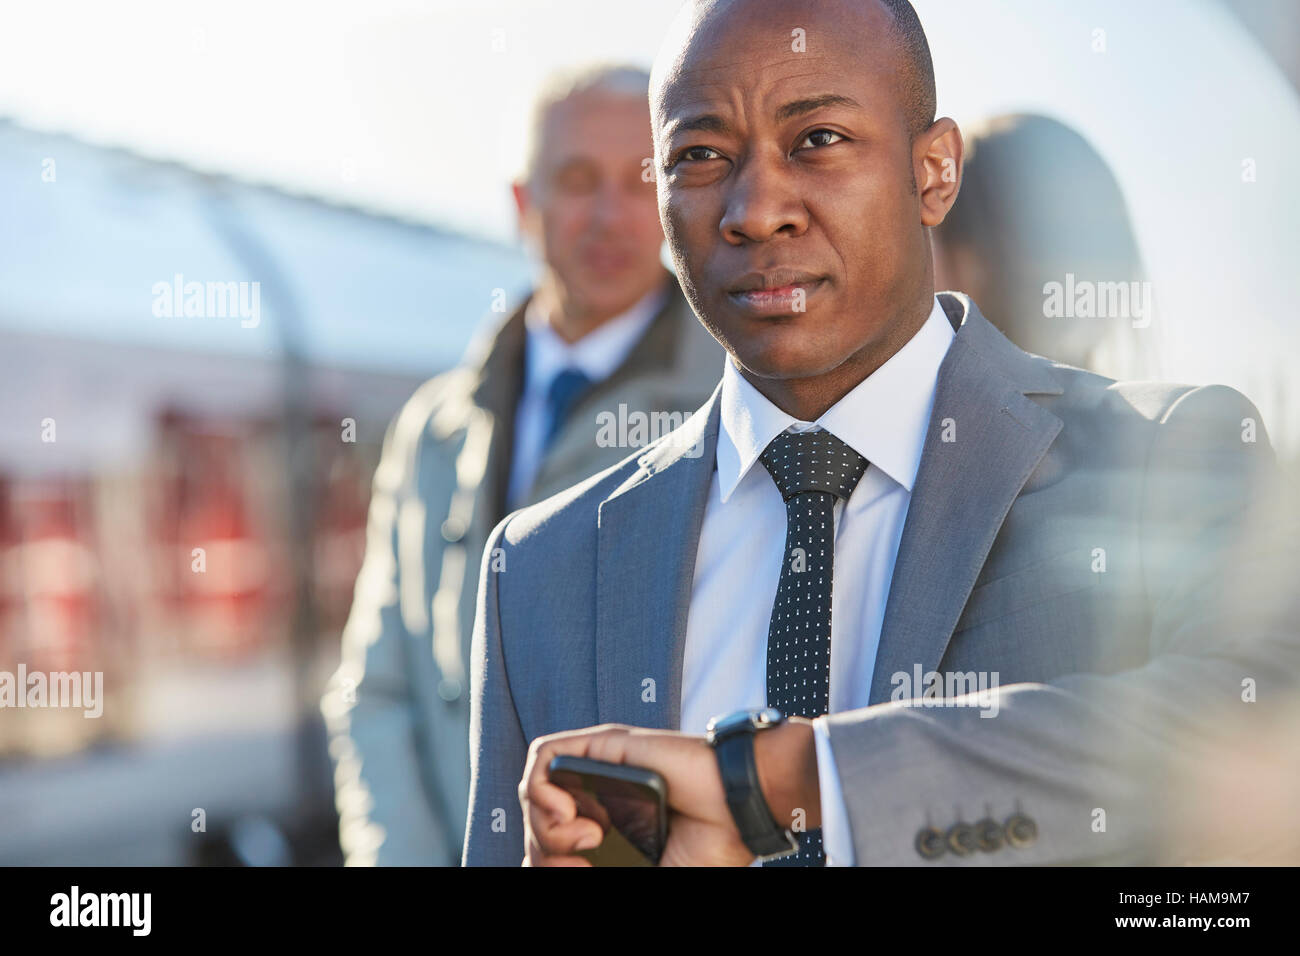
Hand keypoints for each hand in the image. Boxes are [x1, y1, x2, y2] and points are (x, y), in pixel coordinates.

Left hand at [519, 719, 817, 865]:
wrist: (736, 810)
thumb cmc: (708, 844)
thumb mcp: (647, 873)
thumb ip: (606, 870)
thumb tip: (556, 868)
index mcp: (608, 829)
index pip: (548, 842)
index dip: (546, 861)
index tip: (573, 871)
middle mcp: (597, 798)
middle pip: (536, 821)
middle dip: (545, 850)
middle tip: (580, 862)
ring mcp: (597, 771)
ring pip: (534, 792)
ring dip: (545, 825)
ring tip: (586, 839)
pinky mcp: (602, 746)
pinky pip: (545, 756)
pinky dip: (541, 788)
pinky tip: (569, 813)